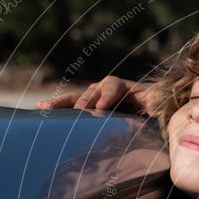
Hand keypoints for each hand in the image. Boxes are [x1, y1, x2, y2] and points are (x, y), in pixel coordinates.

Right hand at [35, 75, 158, 115]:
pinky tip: (38, 109)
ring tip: (45, 108)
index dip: (107, 95)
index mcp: (123, 86)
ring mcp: (93, 98)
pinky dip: (56, 109)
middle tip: (79, 112)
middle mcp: (104, 89)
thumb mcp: (159, 104)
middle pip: (91, 92)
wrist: (149, 112)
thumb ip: (156, 102)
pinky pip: (70, 109)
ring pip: (76, 99)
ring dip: (61, 104)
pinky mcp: (86, 110)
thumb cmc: (155, 108)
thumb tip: (154, 103)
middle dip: (83, 102)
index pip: (113, 86)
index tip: (102, 107)